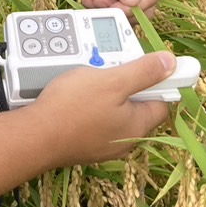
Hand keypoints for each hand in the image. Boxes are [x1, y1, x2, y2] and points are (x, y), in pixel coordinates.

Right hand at [33, 52, 174, 165]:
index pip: (160, 101)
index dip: (156, 80)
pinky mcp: (83, 142)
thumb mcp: (113, 81)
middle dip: (124, 81)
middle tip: (108, 65)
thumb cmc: (74, 107)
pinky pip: (94, 117)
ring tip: (88, 74)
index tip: (144, 63)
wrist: (34, 135)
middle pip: (134, 103)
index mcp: (137, 127)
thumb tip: (171, 63)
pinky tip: (75, 90)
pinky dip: (88, 102)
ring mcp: (102, 144)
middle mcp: (123, 140)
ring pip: (112, 109)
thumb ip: (144, 72)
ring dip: (104, 89)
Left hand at [60, 0, 164, 15]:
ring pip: (126, 9)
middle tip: (101, 6)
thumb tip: (134, 0)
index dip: (135, 7)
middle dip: (122, 12)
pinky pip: (111, 5)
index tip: (114, 8)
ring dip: (109, 12)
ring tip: (92, 1)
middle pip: (142, 7)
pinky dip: (100, 8)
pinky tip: (88, 0)